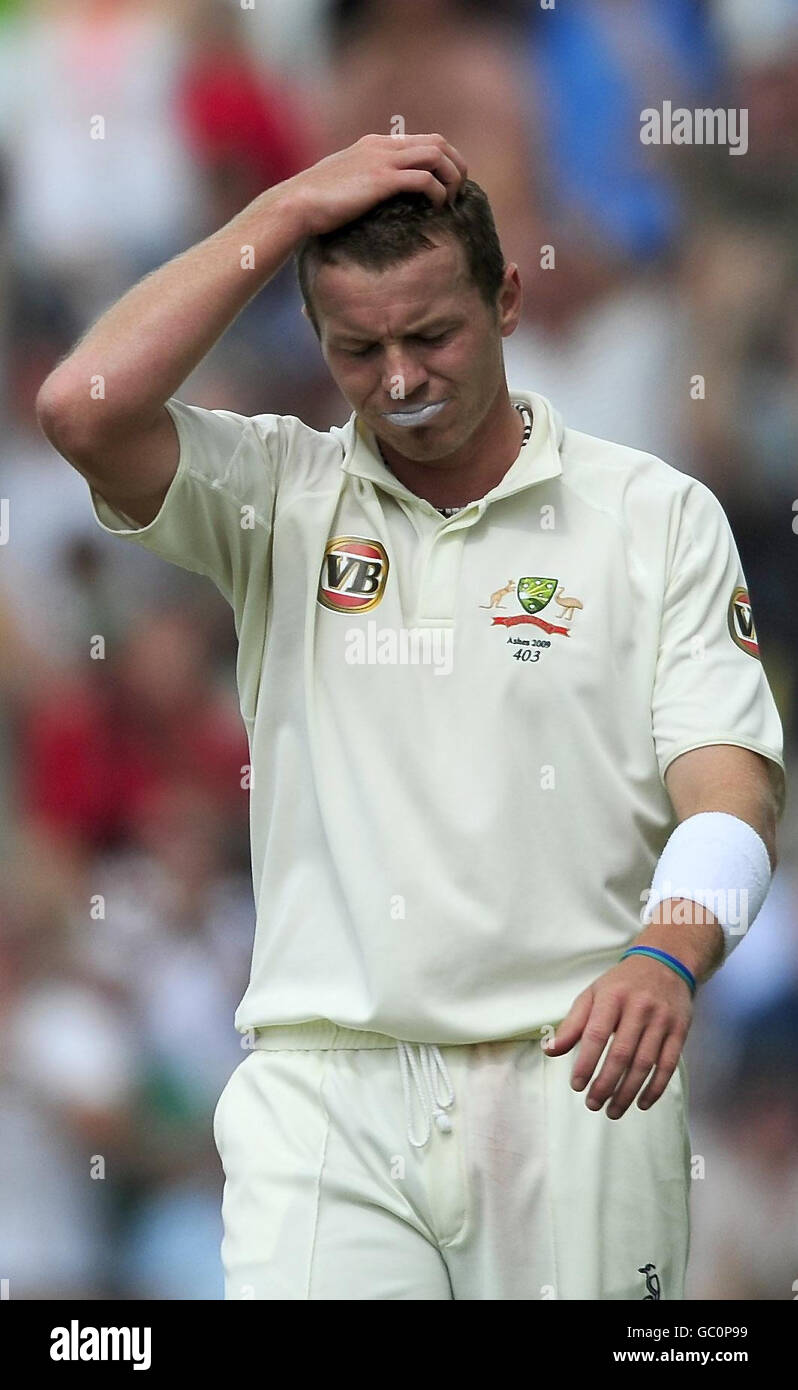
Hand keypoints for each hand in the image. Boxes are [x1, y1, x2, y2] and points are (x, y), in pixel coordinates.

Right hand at [282, 132, 467, 237]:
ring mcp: (382, 161)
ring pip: (437, 155)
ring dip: (451, 179)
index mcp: (375, 144)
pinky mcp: (380, 181)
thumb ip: (361, 182)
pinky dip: (437, 193)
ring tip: (450, 202)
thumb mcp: (343, 185)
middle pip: (439, 142)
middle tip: (458, 194)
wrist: (295, 204)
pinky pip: (423, 179)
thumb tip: (371, 201)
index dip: (445, 162)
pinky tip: (436, 209)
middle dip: (456, 166)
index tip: (447, 187)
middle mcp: (382, 146)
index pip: (424, 140)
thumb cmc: (314, 203)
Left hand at [543, 954, 693, 1118]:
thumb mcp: (593, 994)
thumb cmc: (622, 983)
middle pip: (621, 1054)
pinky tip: (642, 1103)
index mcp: (612, 997)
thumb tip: (550, 1050)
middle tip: (593, 1104)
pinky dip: (655, 1088)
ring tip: (613, 1110)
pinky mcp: (680, 1030)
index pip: (596, 1035)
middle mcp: (639, 1008)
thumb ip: (572, 1023)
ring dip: (628, 1092)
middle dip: (606, 1084)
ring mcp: (662, 1020)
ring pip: (645, 1063)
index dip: (586, 1063)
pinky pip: (668, 1065)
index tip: (576, 1086)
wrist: (666, 963)